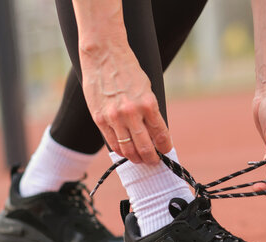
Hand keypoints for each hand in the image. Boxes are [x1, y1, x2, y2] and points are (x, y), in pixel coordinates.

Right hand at [80, 44, 171, 163]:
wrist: (104, 55)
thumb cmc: (128, 71)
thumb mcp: (146, 89)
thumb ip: (150, 111)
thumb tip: (154, 134)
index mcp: (148, 104)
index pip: (160, 134)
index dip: (165, 146)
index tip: (166, 151)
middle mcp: (132, 112)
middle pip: (144, 147)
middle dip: (151, 158)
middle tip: (154, 161)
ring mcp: (114, 117)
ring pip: (127, 149)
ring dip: (135, 158)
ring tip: (139, 159)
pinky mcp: (99, 118)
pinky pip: (112, 142)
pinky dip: (120, 150)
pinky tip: (125, 152)